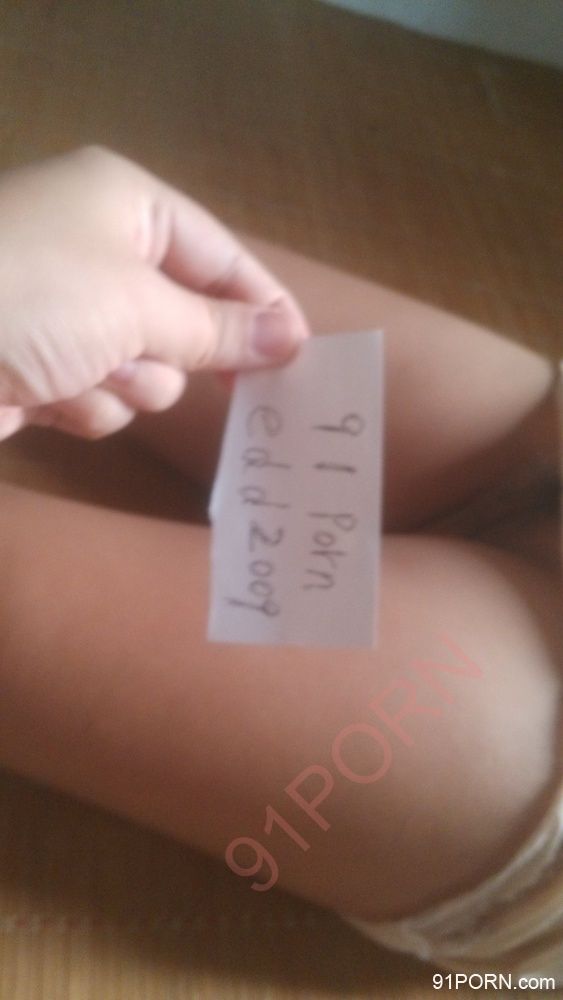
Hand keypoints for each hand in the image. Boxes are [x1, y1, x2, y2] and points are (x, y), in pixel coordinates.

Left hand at [0, 146, 308, 438]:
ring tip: (79, 371)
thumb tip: (291, 338)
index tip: (302, 354)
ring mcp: (68, 315)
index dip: (261, 303)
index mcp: (126, 206)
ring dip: (123, 383)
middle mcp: (99, 253)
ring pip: (147, 371)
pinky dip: (84, 404)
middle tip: (156, 358)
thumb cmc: (33, 297)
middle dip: (171, 352)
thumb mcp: (138, 303)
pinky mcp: (44, 369)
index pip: (219, 255)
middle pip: (184, 321)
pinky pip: (104, 398)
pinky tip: (46, 395)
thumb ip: (218, 328)